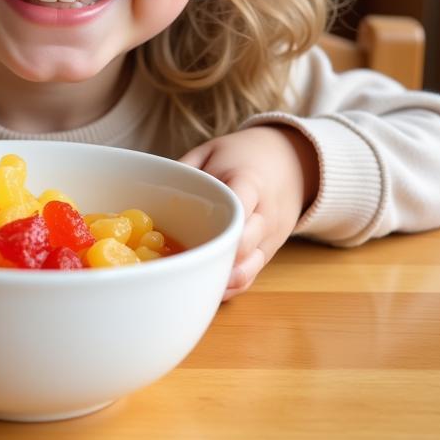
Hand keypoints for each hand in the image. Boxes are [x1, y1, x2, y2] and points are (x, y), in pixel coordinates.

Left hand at [179, 125, 318, 299]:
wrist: (289, 161)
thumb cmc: (242, 156)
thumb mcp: (212, 150)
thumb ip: (186, 168)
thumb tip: (150, 188)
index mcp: (250, 182)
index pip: (240, 204)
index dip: (218, 222)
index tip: (192, 235)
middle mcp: (266, 214)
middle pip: (244, 244)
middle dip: (213, 258)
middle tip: (178, 268)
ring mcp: (271, 237)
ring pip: (250, 268)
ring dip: (221, 280)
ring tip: (189, 285)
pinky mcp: (270, 252)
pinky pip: (252, 276)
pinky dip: (230, 286)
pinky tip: (206, 289)